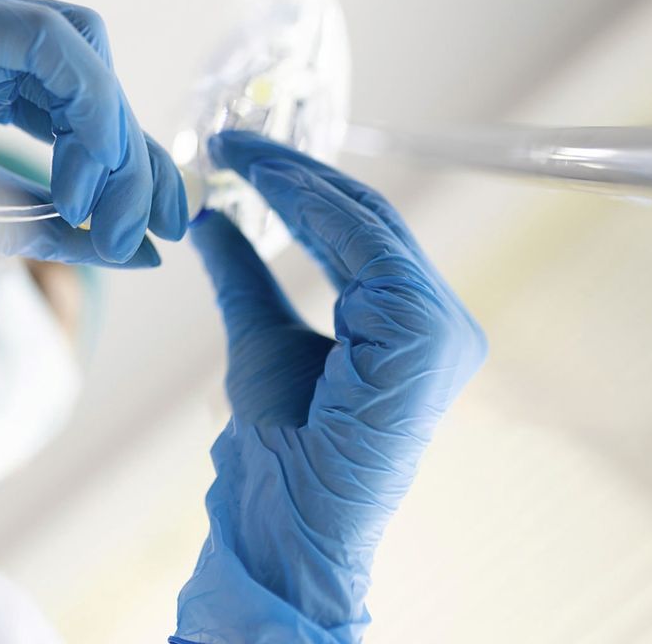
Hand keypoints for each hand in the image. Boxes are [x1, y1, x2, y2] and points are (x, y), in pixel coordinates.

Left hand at [172, 131, 485, 643]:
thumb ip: (244, 276)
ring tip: (237, 151)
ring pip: (367, 225)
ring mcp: (440, 328)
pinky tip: (264, 184)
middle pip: (366, 220)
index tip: (237, 153)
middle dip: (295, 172)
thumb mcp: (256, 334)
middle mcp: (437, 323)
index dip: (298, 187)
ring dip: (298, 181)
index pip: (357, 234)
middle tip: (231, 138)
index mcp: (407, 325)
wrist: (283, 513)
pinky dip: (312, 211)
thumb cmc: (278, 443)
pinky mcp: (427, 333)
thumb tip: (212, 219)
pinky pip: (366, 249)